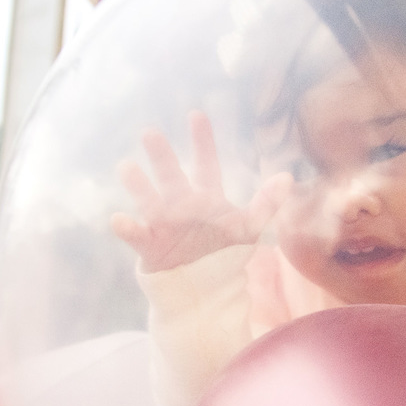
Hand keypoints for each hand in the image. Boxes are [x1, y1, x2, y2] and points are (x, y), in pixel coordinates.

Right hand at [111, 112, 291, 272]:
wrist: (203, 290)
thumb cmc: (223, 255)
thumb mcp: (248, 229)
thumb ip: (266, 203)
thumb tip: (287, 176)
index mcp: (206, 198)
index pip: (206, 164)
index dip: (203, 141)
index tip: (196, 114)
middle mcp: (181, 206)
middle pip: (172, 177)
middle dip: (162, 156)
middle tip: (150, 133)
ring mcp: (163, 224)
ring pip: (149, 200)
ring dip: (138, 185)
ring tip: (126, 167)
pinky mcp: (149, 246)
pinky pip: (137, 235)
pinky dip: (126, 228)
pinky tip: (118, 219)